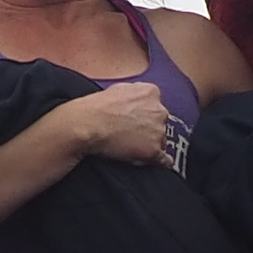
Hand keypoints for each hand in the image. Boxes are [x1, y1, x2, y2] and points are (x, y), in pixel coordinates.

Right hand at [55, 81, 177, 166]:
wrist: (88, 124)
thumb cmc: (96, 107)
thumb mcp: (118, 89)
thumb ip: (135, 93)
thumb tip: (139, 98)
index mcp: (151, 93)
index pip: (156, 107)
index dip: (146, 116)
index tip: (136, 122)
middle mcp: (159, 110)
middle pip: (161, 124)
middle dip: (150, 130)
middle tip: (132, 136)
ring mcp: (158, 131)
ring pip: (161, 141)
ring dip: (151, 144)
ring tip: (132, 148)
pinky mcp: (153, 150)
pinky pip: (164, 160)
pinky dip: (160, 162)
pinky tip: (153, 163)